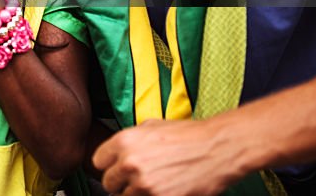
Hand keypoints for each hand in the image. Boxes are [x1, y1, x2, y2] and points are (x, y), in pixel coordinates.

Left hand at [93, 119, 241, 195]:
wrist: (217, 149)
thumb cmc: (188, 136)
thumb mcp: (151, 126)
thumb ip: (129, 140)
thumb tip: (116, 153)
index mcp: (123, 142)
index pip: (98, 162)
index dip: (109, 166)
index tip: (117, 169)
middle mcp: (129, 163)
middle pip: (109, 183)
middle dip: (121, 182)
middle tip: (137, 179)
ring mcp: (144, 185)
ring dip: (136, 193)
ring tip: (155, 184)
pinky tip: (164, 190)